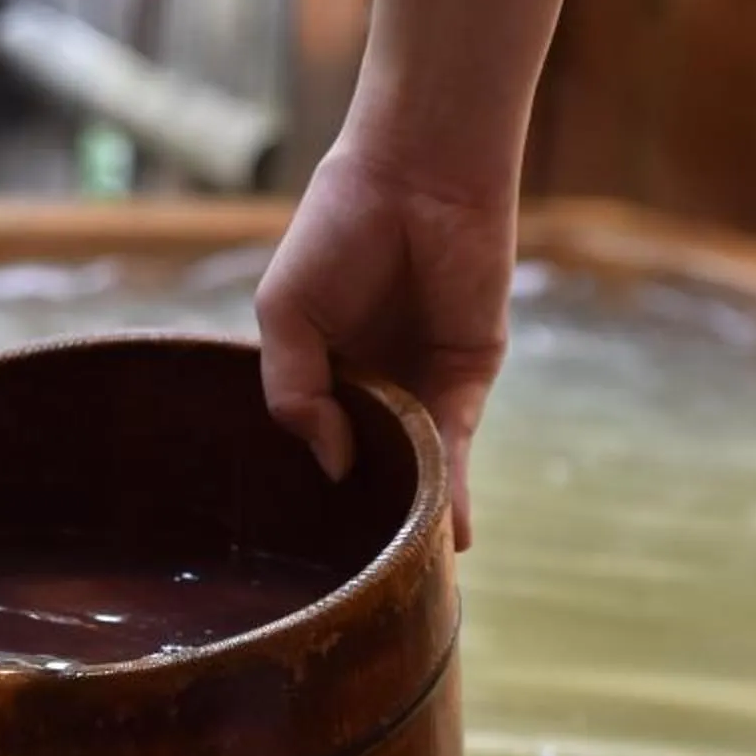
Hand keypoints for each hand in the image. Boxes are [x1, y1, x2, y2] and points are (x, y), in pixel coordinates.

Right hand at [256, 138, 516, 548]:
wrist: (416, 172)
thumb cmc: (337, 226)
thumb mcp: (284, 313)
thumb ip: (295, 390)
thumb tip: (332, 465)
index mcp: (324, 368)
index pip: (314, 443)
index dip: (306, 490)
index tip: (298, 548)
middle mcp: (374, 385)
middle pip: (369, 467)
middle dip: (367, 520)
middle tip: (357, 584)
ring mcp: (423, 384)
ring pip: (416, 466)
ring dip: (413, 518)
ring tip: (405, 578)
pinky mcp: (470, 375)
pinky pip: (458, 445)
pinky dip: (454, 491)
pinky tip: (449, 538)